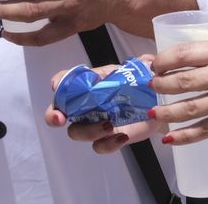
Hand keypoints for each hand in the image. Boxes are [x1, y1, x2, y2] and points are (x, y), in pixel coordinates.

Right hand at [43, 60, 160, 153]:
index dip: (57, 84)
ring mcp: (94, 124)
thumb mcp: (130, 73)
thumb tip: (145, 60)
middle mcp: (85, 107)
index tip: (56, 86)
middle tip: (61, 118)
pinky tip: (122, 136)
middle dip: (54, 116)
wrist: (153, 106)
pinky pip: (100, 146)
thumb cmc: (135, 87)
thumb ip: (135, 65)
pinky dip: (108, 144)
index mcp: (87, 87)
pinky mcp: (108, 139)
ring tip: (109, 125)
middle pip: (59, 114)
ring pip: (77, 132)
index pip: (64, 83)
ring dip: (88, 130)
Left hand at [149, 40, 207, 144]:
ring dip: (166, 111)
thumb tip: (193, 60)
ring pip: (188, 108)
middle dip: (160, 84)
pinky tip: (170, 138)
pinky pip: (203, 130)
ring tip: (153, 112)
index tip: (155, 63)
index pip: (186, 53)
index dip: (164, 59)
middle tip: (151, 86)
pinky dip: (184, 136)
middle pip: (182, 80)